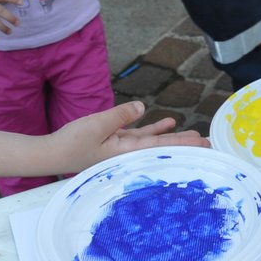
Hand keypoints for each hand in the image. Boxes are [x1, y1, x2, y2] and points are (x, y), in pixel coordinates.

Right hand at [48, 100, 207, 172]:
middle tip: (208, 145)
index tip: (202, 146)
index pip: (161, 147)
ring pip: (154, 141)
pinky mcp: (115, 141)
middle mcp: (127, 153)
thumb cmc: (71, 142)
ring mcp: (122, 148)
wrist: (51, 153)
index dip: (182, 145)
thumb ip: (121, 115)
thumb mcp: (97, 124)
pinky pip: (140, 134)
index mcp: (125, 153)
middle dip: (184, 145)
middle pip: (162, 147)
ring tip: (195, 136)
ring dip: (173, 136)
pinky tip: (168, 122)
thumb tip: (142, 107)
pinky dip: (154, 128)